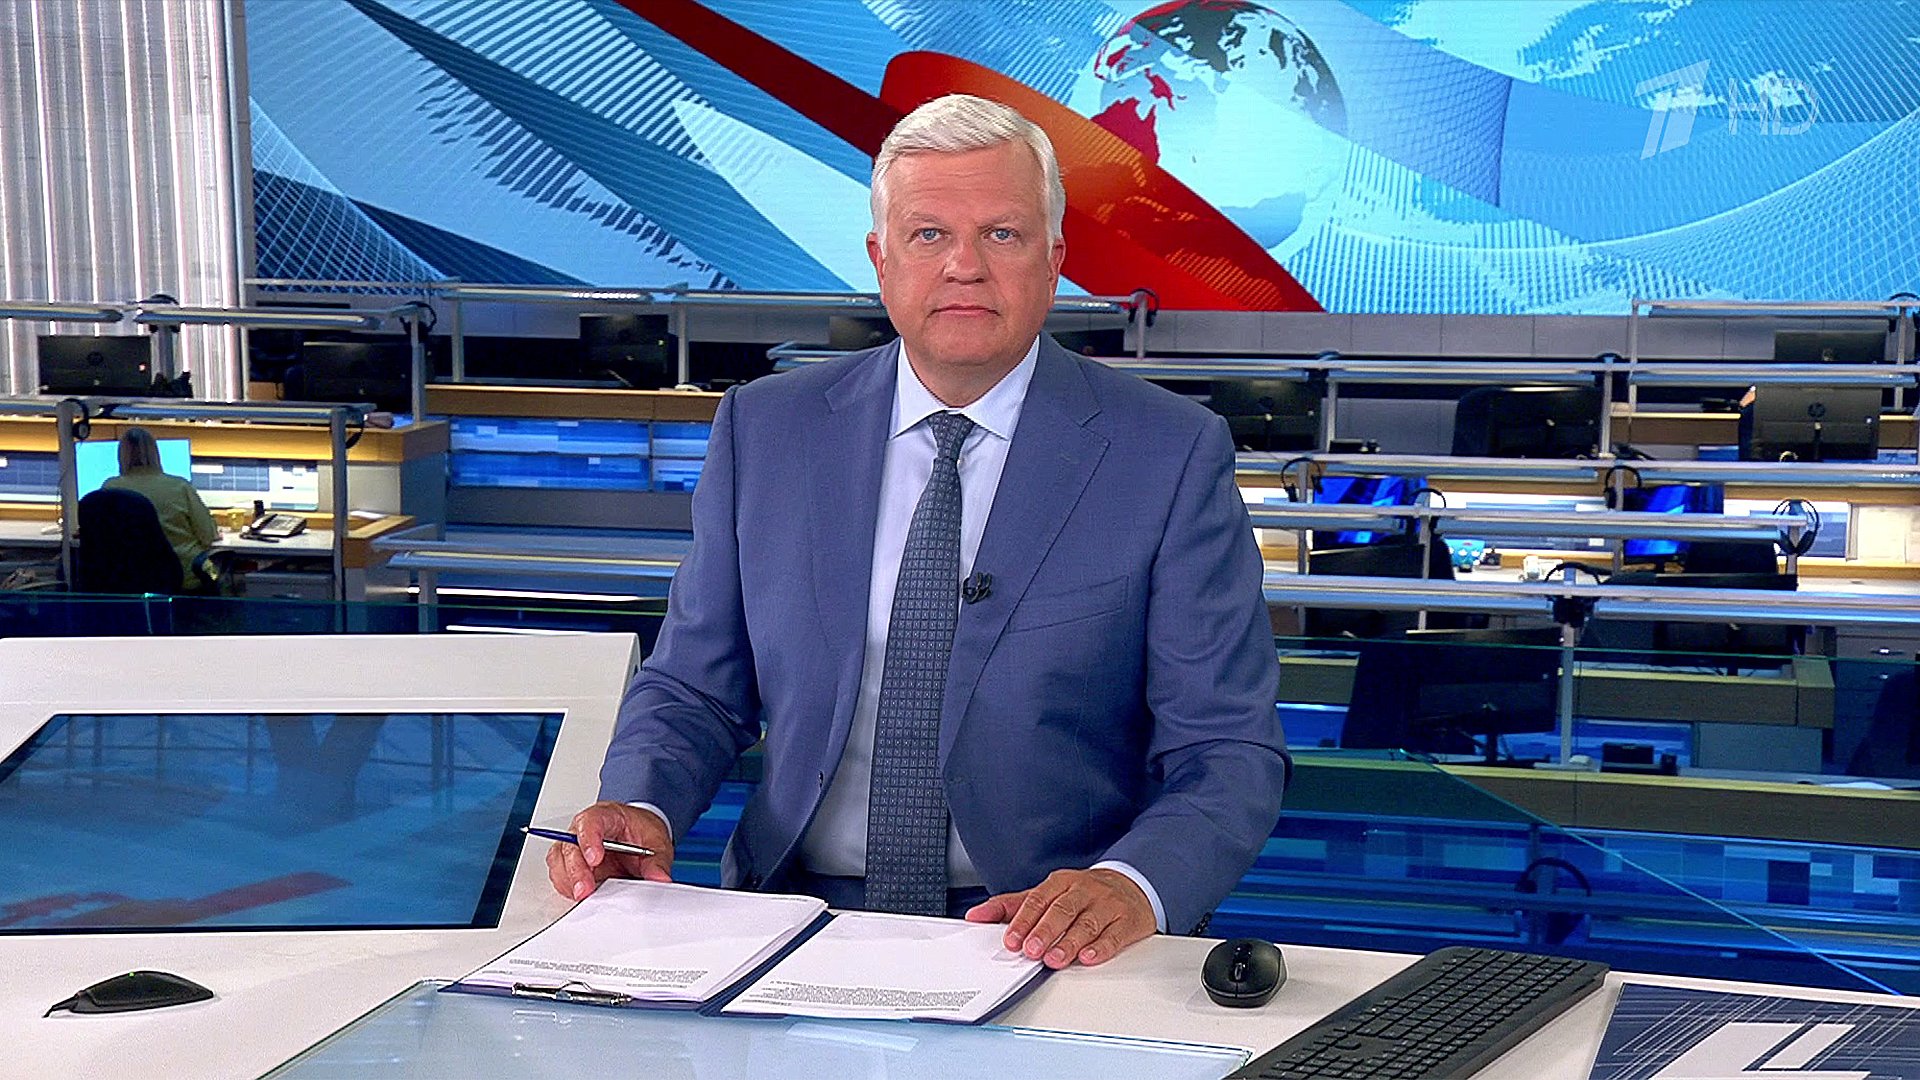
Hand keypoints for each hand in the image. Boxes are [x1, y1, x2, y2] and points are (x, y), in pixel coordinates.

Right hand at [545, 801, 674, 900]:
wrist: (637, 836)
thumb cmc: (640, 832)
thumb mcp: (656, 843)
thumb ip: (657, 861)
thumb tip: (660, 878)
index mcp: (605, 816)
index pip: (590, 822)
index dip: (589, 840)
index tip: (595, 859)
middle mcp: (584, 830)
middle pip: (570, 845)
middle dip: (576, 870)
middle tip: (585, 889)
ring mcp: (575, 847)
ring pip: (559, 860)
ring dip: (568, 880)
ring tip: (583, 895)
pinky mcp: (571, 865)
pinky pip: (560, 875)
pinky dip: (568, 887)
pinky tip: (580, 894)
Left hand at [964, 868, 1154, 968]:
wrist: (1132, 884)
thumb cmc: (1082, 893)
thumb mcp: (1047, 894)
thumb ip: (1012, 906)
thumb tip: (976, 916)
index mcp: (1061, 882)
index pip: (1038, 899)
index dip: (1023, 920)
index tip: (1011, 940)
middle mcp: (1084, 890)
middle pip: (1062, 910)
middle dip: (1045, 931)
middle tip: (1031, 950)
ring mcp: (1107, 905)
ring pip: (1087, 923)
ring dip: (1069, 943)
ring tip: (1054, 959)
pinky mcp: (1127, 920)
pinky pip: (1114, 934)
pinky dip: (1101, 947)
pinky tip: (1089, 957)